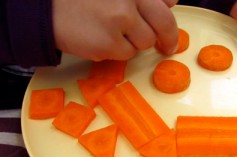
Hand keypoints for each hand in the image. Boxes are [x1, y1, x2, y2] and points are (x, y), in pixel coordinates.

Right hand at [52, 0, 178, 60]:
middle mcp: (129, 1)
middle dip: (168, 38)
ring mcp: (119, 22)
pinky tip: (103, 41)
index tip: (168, 27)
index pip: (167, 1)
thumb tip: (172, 2)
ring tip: (114, 33)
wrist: (48, 10)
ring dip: (135, 43)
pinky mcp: (108, 44)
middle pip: (164, 24)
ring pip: (145, 42)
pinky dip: (118, 51)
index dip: (169, 15)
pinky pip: (127, 55)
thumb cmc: (82, 0)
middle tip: (167, 47)